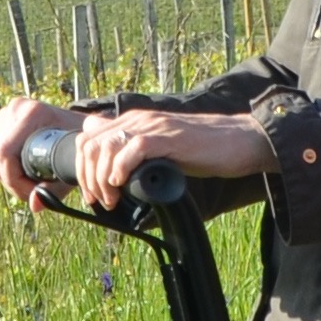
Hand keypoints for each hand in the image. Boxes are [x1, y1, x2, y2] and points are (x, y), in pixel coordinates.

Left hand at [0, 97, 271, 211]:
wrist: (238, 140)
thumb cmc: (203, 150)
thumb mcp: (162, 149)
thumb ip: (139, 154)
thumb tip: (115, 174)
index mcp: (134, 121)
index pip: (88, 137)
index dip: (81, 167)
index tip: (91, 194)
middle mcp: (138, 119)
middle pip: (90, 143)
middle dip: (87, 177)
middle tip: (101, 201)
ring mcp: (152, 126)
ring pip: (105, 147)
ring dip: (102, 178)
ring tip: (113, 199)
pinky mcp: (167, 137)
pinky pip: (132, 148)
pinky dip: (120, 169)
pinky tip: (124, 184)